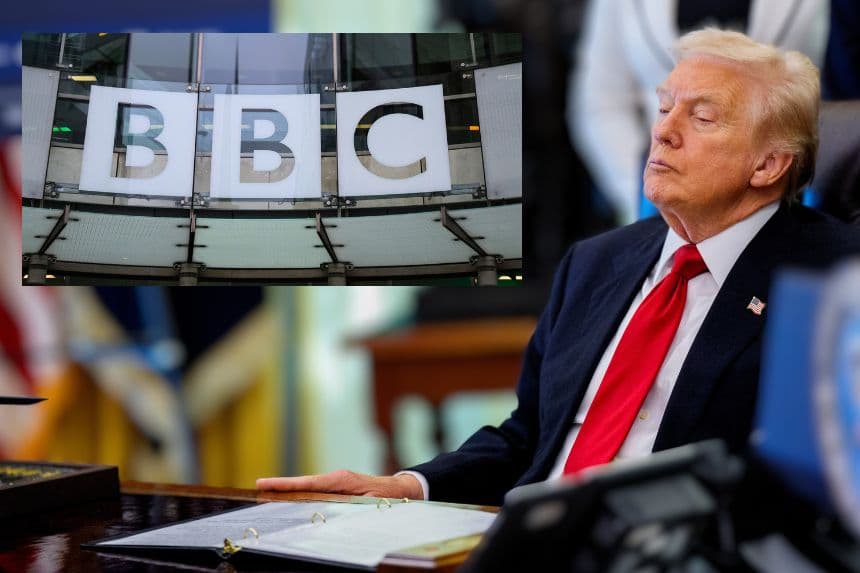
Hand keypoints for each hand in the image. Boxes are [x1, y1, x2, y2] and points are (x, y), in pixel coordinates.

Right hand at [256, 469, 423, 499]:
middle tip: (256, 489)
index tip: (263, 483)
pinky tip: (290, 503)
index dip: (284, 484)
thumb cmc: (388, 497)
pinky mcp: (338, 488)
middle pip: (302, 484)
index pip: (307, 482)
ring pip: (308, 488)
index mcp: (340, 480)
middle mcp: (335, 479)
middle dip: (280, 486)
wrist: (403, 489)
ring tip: (266, 497)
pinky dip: (301, 495)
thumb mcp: (369, 502)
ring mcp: (336, 482)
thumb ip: (348, 505)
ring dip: (289, 492)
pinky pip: (316, 492)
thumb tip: (327, 510)